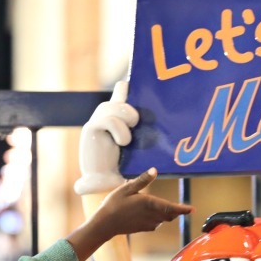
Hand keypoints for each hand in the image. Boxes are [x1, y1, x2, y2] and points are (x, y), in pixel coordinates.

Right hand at [66, 168, 193, 260]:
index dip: (183, 209)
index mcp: (150, 204)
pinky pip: (156, 223)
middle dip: (176, 211)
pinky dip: (157, 218)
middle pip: (170, 214)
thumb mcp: (127, 188)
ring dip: (166, 214)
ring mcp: (149, 224)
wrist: (106, 224)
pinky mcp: (144, 228)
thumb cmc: (114, 204)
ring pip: (164, 219)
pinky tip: (148, 213)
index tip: (193, 209)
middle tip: (182, 207)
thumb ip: (142, 180)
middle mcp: (152, 215)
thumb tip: (155, 170)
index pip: (172, 208)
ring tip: (164, 207)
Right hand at [74, 80, 138, 195]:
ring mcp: (98, 119)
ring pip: (113, 105)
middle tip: (137, 123)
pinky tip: (121, 142)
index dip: (131, 80)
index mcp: (121, 114)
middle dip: (132, 106)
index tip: (139, 77)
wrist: (108, 183)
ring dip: (126, 118)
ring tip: (127, 140)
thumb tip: (169, 120)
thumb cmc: (127, 165)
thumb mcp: (140, 143)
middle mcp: (109, 113)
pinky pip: (107, 119)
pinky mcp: (91, 129)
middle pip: (122, 90)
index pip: (124, 88)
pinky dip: (118, 130)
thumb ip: (145, 129)